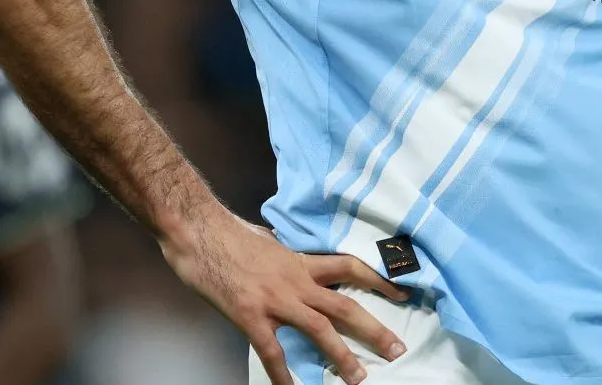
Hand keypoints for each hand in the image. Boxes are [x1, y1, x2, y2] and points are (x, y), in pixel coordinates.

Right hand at [161, 211, 410, 384]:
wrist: (198, 230)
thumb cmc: (228, 233)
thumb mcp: (269, 242)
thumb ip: (286, 257)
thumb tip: (292, 260)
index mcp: (301, 261)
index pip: (351, 268)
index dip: (380, 281)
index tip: (403, 293)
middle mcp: (296, 281)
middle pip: (345, 306)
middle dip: (375, 329)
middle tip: (398, 349)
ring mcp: (275, 300)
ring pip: (319, 330)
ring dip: (342, 356)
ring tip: (360, 377)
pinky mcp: (251, 315)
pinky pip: (272, 351)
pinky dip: (283, 374)